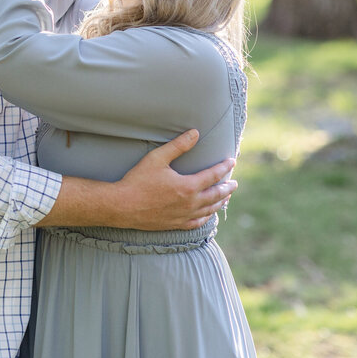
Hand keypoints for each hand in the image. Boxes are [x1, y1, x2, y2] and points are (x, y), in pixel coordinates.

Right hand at [111, 130, 237, 230]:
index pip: (213, 175)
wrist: (122, 205)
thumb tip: (195, 133)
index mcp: (188, 186)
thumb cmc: (138, 180)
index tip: (231, 161)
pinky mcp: (176, 224)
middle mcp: (190, 203)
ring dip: (220, 202)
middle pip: (216, 195)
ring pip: (209, 210)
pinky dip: (206, 217)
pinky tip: (208, 214)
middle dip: (227, 188)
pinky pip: (198, 223)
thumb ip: (178, 146)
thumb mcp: (157, 158)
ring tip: (226, 197)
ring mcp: (184, 215)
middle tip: (235, 183)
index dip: (224, 167)